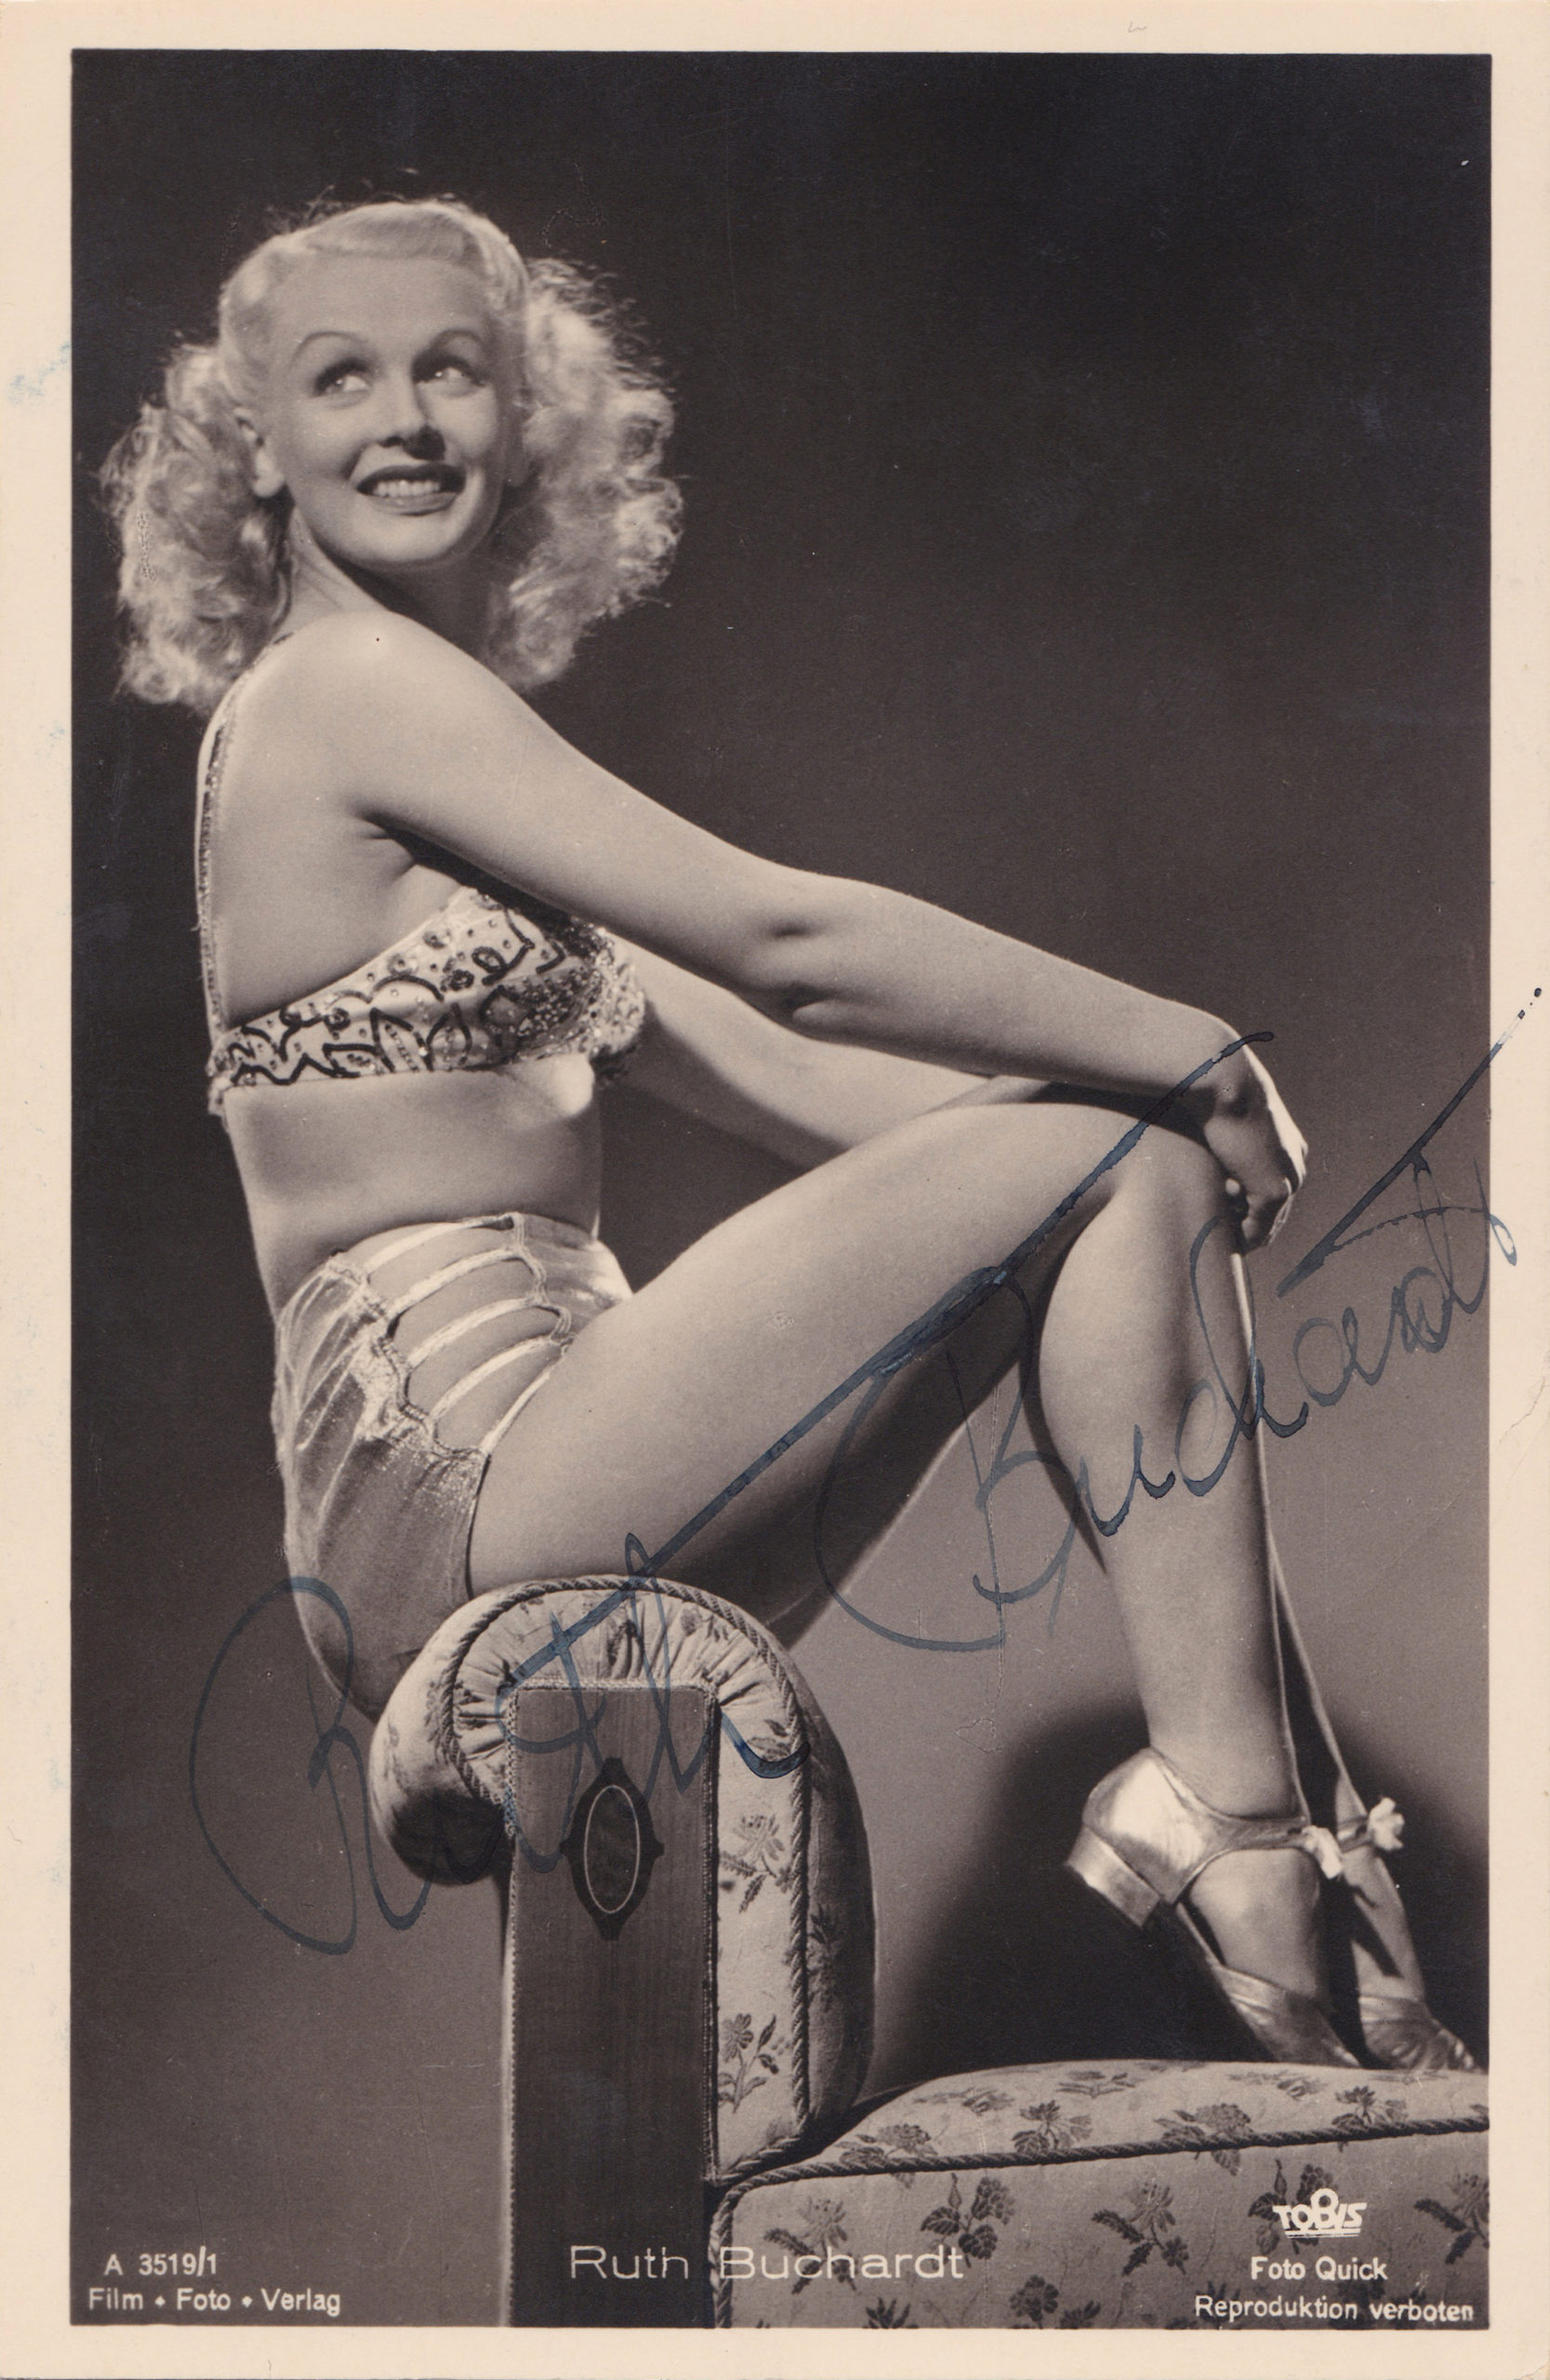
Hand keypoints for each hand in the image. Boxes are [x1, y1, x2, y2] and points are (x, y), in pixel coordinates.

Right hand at [1193, 1039, 1306, 1251]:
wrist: (1224, 1080)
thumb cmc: (1218, 1090)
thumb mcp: (1227, 1115)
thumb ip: (1226, 1136)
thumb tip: (1207, 1148)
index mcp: (1289, 1147)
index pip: (1276, 1191)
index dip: (1251, 1208)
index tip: (1225, 1216)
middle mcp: (1296, 1165)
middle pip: (1278, 1214)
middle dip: (1250, 1227)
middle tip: (1222, 1236)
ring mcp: (1288, 1180)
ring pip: (1269, 1225)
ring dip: (1243, 1234)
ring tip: (1217, 1235)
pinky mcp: (1274, 1191)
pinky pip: (1258, 1230)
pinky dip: (1240, 1240)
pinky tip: (1219, 1238)